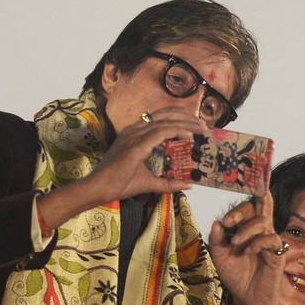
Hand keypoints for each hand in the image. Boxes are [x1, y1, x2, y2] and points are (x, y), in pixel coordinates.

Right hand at [38, 108, 208, 228]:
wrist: (99, 188)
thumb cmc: (119, 184)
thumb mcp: (150, 182)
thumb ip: (168, 183)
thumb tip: (188, 184)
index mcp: (135, 134)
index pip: (161, 119)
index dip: (180, 119)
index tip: (196, 126)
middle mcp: (135, 130)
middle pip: (165, 116)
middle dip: (187, 118)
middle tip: (204, 126)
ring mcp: (135, 135)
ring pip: (166, 122)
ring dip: (187, 124)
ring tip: (203, 129)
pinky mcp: (136, 144)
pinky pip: (161, 133)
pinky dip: (177, 132)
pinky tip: (189, 137)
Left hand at [208, 192, 284, 304]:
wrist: (246, 298)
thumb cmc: (236, 276)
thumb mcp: (220, 257)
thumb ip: (217, 240)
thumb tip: (217, 222)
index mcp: (247, 230)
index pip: (248, 209)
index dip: (238, 208)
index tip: (224, 221)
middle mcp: (260, 232)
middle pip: (258, 207)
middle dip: (241, 211)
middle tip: (228, 222)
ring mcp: (270, 242)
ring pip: (263, 221)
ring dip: (246, 229)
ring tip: (235, 242)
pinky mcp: (278, 253)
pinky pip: (272, 239)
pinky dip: (258, 243)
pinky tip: (248, 252)